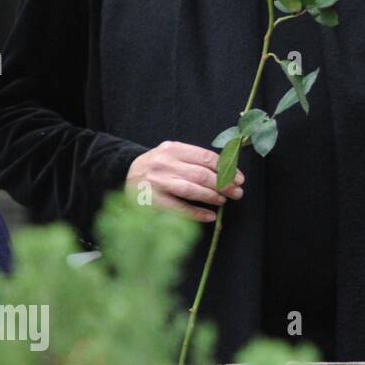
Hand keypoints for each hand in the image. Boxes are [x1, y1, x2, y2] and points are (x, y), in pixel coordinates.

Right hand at [125, 141, 244, 221]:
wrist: (124, 173)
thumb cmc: (159, 165)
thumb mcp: (174, 154)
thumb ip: (196, 159)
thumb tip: (230, 171)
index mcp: (173, 148)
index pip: (206, 157)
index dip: (227, 169)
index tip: (240, 178)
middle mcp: (164, 163)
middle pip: (202, 174)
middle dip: (224, 184)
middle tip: (237, 192)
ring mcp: (157, 182)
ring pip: (192, 189)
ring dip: (212, 196)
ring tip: (224, 200)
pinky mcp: (151, 200)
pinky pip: (179, 208)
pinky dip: (197, 213)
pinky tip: (209, 216)